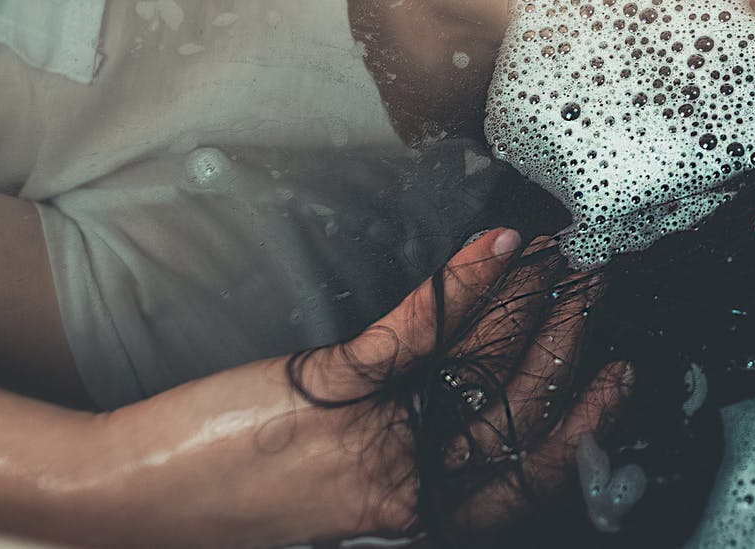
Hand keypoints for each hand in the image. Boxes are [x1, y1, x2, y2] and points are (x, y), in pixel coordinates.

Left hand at [93, 230, 624, 548]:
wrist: (138, 499)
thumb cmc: (235, 500)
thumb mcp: (341, 497)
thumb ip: (410, 462)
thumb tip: (467, 394)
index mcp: (414, 512)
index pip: (526, 474)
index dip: (582, 423)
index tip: (616, 377)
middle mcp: (405, 480)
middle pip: (517, 407)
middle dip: (570, 337)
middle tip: (599, 285)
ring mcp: (375, 434)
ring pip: (480, 361)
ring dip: (530, 297)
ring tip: (560, 254)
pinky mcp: (336, 385)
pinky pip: (419, 328)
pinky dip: (467, 279)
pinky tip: (497, 244)